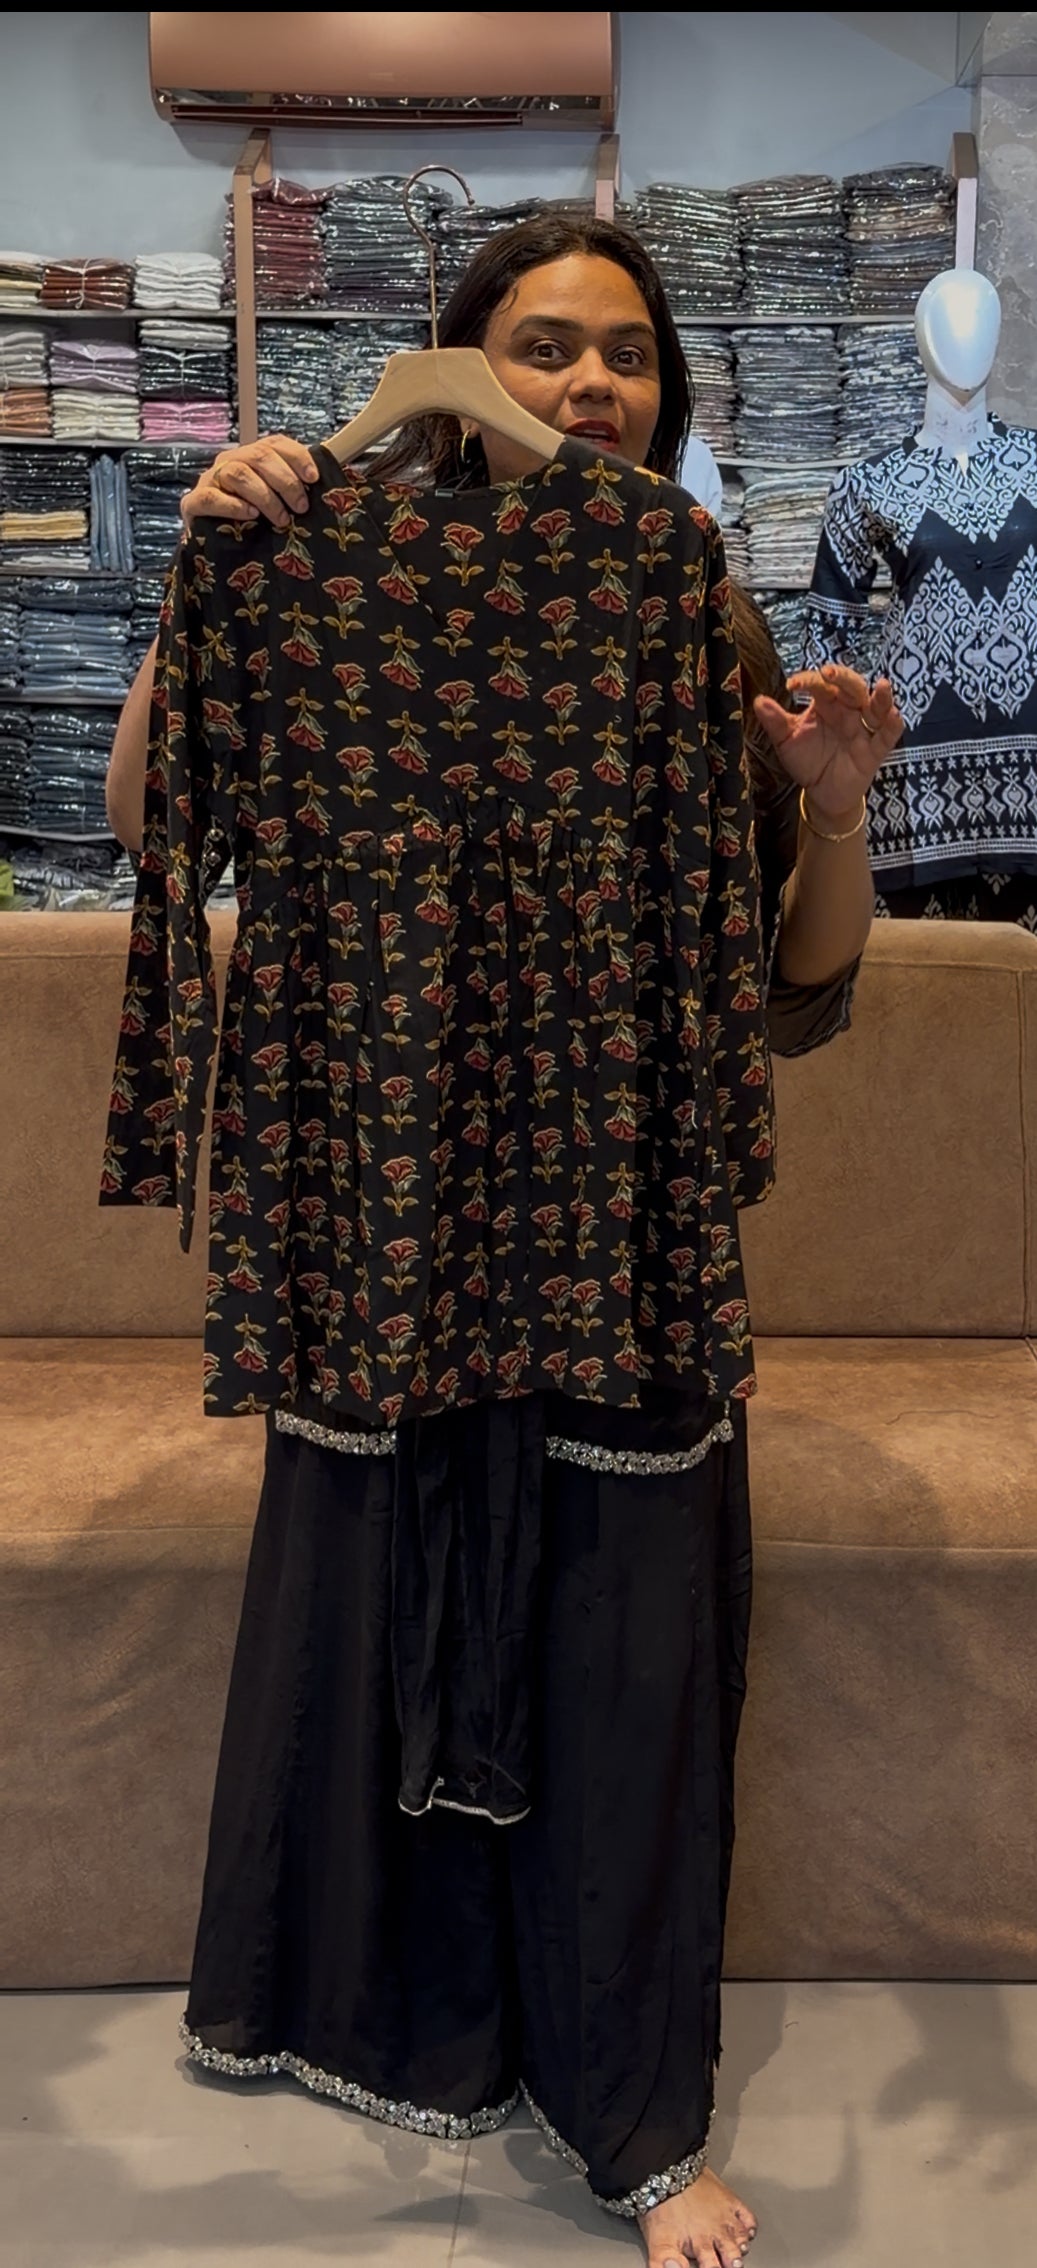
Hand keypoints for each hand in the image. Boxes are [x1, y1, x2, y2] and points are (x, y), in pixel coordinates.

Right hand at [179, 435, 318, 531]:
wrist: (212, 543)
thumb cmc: (250, 522)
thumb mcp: (276, 502)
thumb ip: (293, 488)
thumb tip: (325, 484)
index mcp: (252, 456)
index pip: (275, 443)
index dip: (297, 457)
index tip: (314, 478)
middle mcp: (230, 461)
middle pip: (259, 456)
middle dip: (285, 481)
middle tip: (301, 507)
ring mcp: (210, 480)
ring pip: (238, 473)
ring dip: (265, 495)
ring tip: (280, 518)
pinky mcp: (193, 502)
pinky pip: (210, 497)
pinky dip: (232, 505)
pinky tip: (250, 515)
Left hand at [753, 663, 903, 824]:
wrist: (821, 793)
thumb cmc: (807, 760)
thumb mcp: (787, 741)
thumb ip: (775, 722)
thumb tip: (759, 701)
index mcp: (825, 704)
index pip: (820, 686)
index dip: (808, 681)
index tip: (791, 685)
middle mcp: (847, 711)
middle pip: (851, 687)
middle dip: (843, 678)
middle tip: (830, 673)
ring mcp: (863, 728)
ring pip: (875, 707)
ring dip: (881, 697)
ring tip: (882, 686)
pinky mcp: (875, 749)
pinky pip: (887, 735)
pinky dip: (893, 724)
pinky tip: (893, 715)